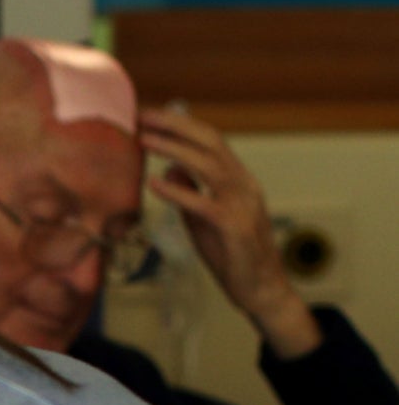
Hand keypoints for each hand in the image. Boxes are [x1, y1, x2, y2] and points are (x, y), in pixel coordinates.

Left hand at [139, 105, 322, 358]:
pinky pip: (203, 204)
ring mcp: (242, 204)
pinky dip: (178, 192)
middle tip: (143, 116)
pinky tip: (154, 183)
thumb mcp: (204, 219)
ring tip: (144, 140)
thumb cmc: (232, 254)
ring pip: (210, 165)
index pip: (211, 141)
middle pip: (211, 143)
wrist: (261, 288)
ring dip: (175, 149)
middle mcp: (244, 185)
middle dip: (177, 125)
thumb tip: (168, 170)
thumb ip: (190, 194)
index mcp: (238, 180)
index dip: (181, 125)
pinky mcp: (235, 228)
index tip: (149, 116)